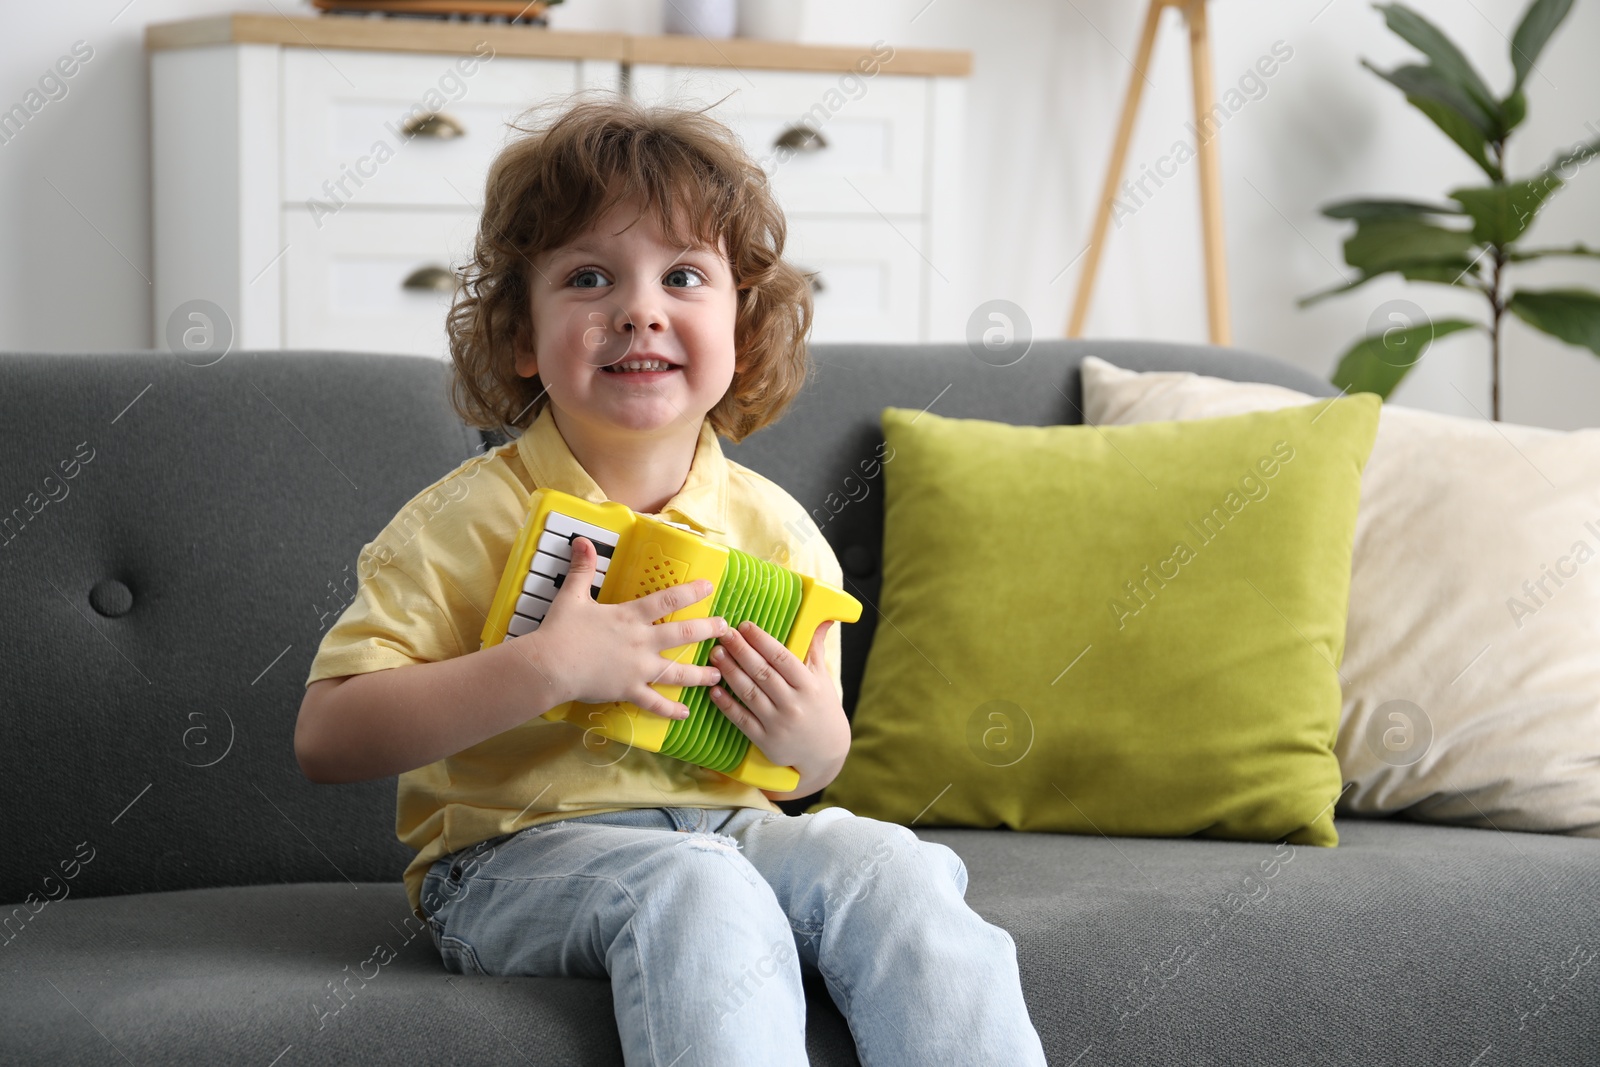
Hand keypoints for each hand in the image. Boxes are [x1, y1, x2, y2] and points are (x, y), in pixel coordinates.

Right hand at [514, 536, 727, 719]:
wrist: (550, 665)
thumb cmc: (561, 630)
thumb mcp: (572, 595)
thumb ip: (582, 568)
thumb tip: (581, 540)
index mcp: (630, 617)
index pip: (667, 600)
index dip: (690, 592)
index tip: (709, 587)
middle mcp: (641, 642)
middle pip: (682, 635)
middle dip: (707, 631)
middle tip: (726, 629)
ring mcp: (638, 670)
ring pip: (676, 673)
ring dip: (699, 674)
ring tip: (717, 675)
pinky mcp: (629, 691)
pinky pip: (654, 703)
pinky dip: (670, 710)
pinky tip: (684, 714)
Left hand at [706, 619, 849, 793]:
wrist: (826, 752)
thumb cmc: (822, 708)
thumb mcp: (822, 678)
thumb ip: (815, 647)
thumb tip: (823, 618)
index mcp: (808, 685)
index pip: (782, 657)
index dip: (761, 640)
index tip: (745, 625)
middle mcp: (793, 704)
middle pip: (762, 672)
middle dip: (740, 651)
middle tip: (723, 634)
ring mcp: (778, 724)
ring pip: (749, 693)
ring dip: (730, 672)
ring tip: (715, 654)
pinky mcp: (765, 740)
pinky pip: (742, 720)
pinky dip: (726, 705)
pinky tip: (713, 690)